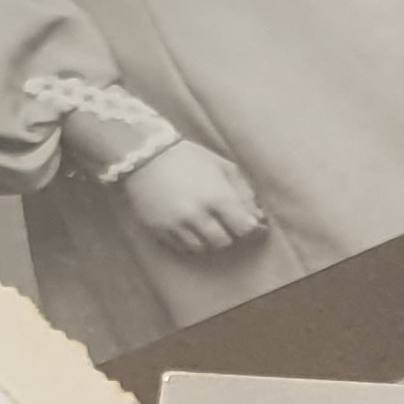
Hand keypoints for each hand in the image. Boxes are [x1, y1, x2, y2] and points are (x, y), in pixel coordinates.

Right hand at [120, 141, 266, 254]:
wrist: (144, 155)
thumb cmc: (188, 158)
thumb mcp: (221, 166)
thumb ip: (243, 191)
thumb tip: (259, 217)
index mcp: (216, 196)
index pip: (245, 228)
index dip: (251, 229)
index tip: (250, 225)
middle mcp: (197, 214)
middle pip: (225, 242)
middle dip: (229, 234)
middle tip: (225, 224)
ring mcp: (176, 225)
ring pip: (203, 249)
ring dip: (209, 241)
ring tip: (206, 225)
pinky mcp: (159, 231)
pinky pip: (182, 248)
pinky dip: (190, 241)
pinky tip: (189, 227)